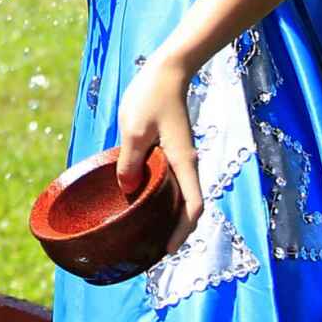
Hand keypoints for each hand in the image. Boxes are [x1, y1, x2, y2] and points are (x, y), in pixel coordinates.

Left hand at [116, 50, 203, 253]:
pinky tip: (140, 199)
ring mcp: (181, 158)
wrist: (167, 71)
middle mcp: (187, 164)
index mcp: (183, 163)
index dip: (182, 232)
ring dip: (168, 216)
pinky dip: (161, 197)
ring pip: (179, 196)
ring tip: (146, 232)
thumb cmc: (151, 97)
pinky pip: (170, 181)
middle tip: (152, 250)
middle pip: (188, 207)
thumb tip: (128, 191)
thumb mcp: (133, 130)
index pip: (193, 206)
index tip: (166, 250)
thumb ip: (130, 161)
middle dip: (176, 231)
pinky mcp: (172, 151)